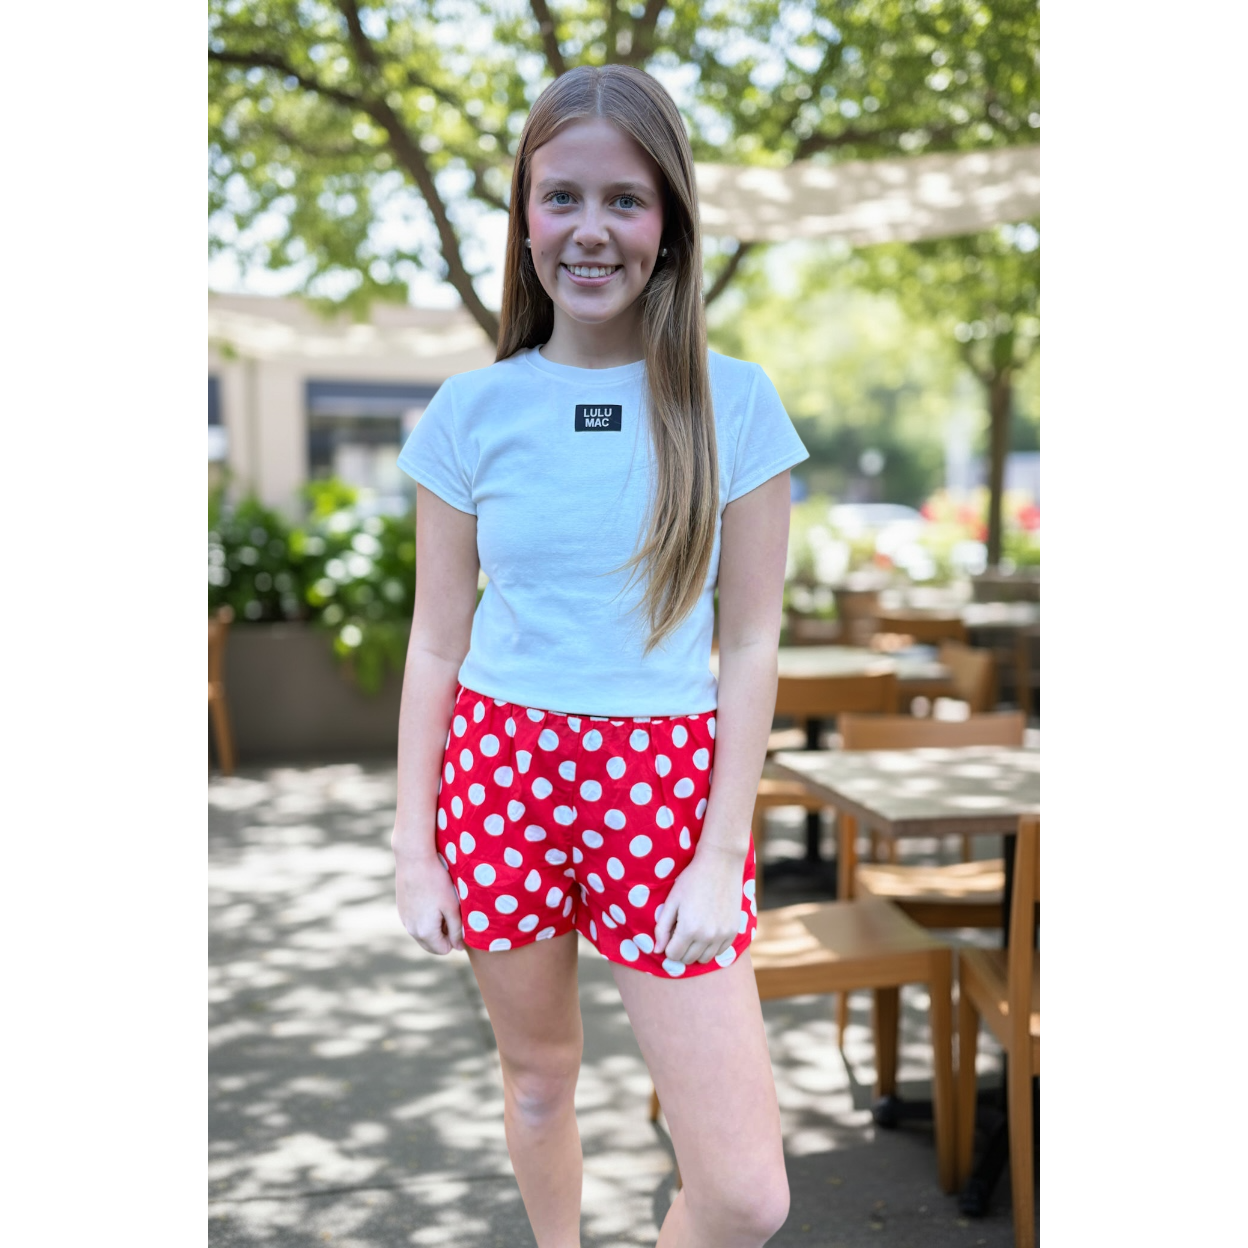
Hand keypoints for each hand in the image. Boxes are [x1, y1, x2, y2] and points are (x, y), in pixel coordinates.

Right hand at [394, 847, 464, 954]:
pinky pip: (415, 923)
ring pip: (422, 934)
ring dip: (433, 927)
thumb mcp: (452, 907)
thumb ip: (456, 930)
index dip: (454, 939)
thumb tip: (458, 948)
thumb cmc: (437, 882)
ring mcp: (404, 921)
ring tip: (441, 906)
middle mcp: (411, 930)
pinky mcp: (401, 910)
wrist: (414, 860)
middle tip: (451, 914)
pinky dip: (424, 919)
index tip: (458, 921)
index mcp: (425, 933)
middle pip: (431, 946)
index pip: (443, 950)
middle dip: (443, 936)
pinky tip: (430, 900)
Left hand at [653, 843, 744, 965]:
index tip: (669, 935)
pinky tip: (707, 932)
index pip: (673, 955)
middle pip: (688, 959)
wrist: (721, 864)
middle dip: (680, 950)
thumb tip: (657, 951)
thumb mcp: (672, 901)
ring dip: (696, 951)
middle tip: (680, 932)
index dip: (668, 947)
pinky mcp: (734, 931)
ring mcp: (722, 935)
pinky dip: (711, 947)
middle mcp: (707, 936)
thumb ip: (662, 928)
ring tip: (693, 932)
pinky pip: (720, 952)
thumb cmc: (692, 880)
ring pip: (705, 959)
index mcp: (688, 929)